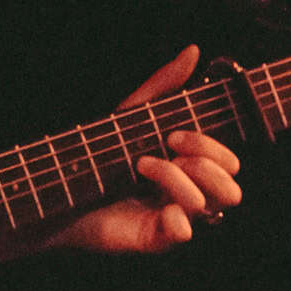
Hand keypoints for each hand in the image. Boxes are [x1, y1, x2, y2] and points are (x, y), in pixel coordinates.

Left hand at [51, 45, 243, 254]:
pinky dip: (175, 216)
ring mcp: (173, 219)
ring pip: (210, 205)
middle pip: (232, 188)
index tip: (173, 133)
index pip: (230, 162)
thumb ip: (165, 85)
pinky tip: (153, 204)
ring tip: (142, 166)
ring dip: (176, 178)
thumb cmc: (98, 153)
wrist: (58, 185)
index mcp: (190, 171)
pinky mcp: (154, 238)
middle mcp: (188, 197)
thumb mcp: (135, 115)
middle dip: (203, 161)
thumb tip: (193, 51)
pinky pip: (184, 232)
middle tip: (165, 147)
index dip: (210, 145)